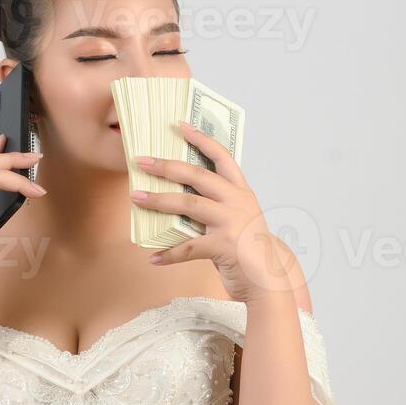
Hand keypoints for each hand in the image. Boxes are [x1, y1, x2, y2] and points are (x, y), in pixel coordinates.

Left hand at [129, 120, 299, 303]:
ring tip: (136, 198)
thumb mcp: (235, 218)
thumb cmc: (247, 247)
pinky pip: (189, 248)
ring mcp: (231, 223)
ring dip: (159, 200)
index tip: (179, 126)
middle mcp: (238, 202)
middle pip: (198, 176)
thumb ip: (213, 206)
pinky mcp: (224, 247)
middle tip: (141, 161)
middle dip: (167, 166)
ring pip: (189, 204)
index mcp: (240, 191)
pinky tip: (153, 257)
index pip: (221, 157)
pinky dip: (169, 254)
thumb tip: (175, 198)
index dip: (201, 139)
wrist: (269, 279)